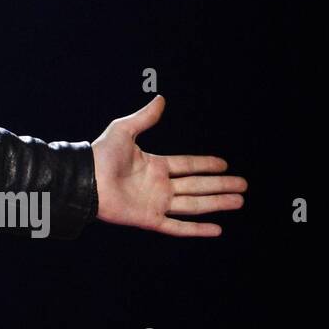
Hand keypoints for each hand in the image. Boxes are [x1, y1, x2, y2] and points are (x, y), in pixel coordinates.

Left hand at [91, 95, 245, 236]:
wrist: (85, 179)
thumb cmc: (100, 155)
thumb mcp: (124, 131)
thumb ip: (144, 118)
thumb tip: (160, 99)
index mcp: (154, 165)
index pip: (187, 165)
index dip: (206, 164)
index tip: (225, 164)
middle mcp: (158, 185)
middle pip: (197, 185)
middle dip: (220, 185)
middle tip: (243, 185)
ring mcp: (156, 203)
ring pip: (194, 205)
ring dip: (217, 203)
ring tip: (239, 201)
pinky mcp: (150, 219)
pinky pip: (178, 226)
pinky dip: (198, 229)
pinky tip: (217, 228)